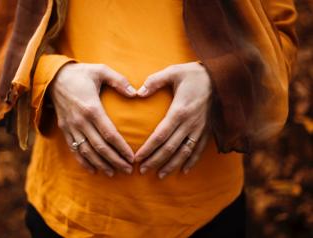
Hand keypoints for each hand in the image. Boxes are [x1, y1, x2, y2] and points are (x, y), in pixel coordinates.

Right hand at [49, 63, 135, 176]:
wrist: (53, 78)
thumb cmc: (81, 74)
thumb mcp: (101, 70)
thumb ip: (119, 80)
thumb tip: (136, 93)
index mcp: (92, 108)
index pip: (109, 134)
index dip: (121, 148)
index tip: (132, 157)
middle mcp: (80, 121)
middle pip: (100, 147)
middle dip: (115, 161)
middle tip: (128, 170)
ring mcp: (71, 127)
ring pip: (87, 152)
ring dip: (101, 164)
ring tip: (114, 173)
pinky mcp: (65, 130)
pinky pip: (74, 150)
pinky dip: (83, 162)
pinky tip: (93, 170)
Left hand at [135, 62, 210, 178]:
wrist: (223, 76)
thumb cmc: (194, 74)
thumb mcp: (173, 72)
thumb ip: (154, 81)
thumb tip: (138, 92)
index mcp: (180, 111)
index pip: (160, 135)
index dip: (148, 149)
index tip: (137, 158)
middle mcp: (190, 123)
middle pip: (170, 148)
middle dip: (155, 160)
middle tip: (142, 170)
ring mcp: (200, 128)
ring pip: (184, 152)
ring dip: (172, 165)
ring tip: (160, 175)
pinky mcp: (208, 130)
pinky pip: (199, 149)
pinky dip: (191, 161)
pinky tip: (184, 170)